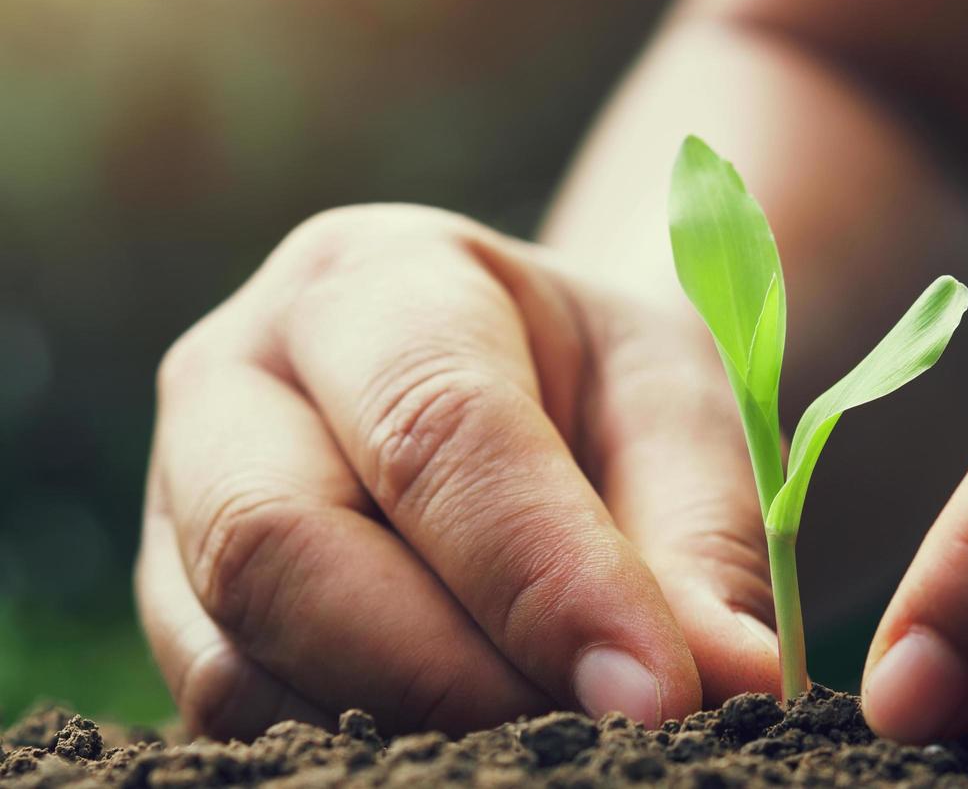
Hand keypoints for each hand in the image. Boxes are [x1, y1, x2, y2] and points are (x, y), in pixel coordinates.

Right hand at [136, 204, 778, 737]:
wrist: (530, 391)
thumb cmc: (605, 388)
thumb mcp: (677, 415)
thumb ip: (702, 541)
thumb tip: (736, 682)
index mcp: (375, 278)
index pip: (436, 427)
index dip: (542, 577)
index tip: (653, 693)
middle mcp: (239, 374)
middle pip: (282, 544)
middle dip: (445, 672)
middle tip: (596, 738)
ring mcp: (180, 497)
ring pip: (236, 653)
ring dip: (402, 727)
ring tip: (549, 743)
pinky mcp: (177, 605)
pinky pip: (233, 708)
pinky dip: (357, 748)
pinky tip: (469, 744)